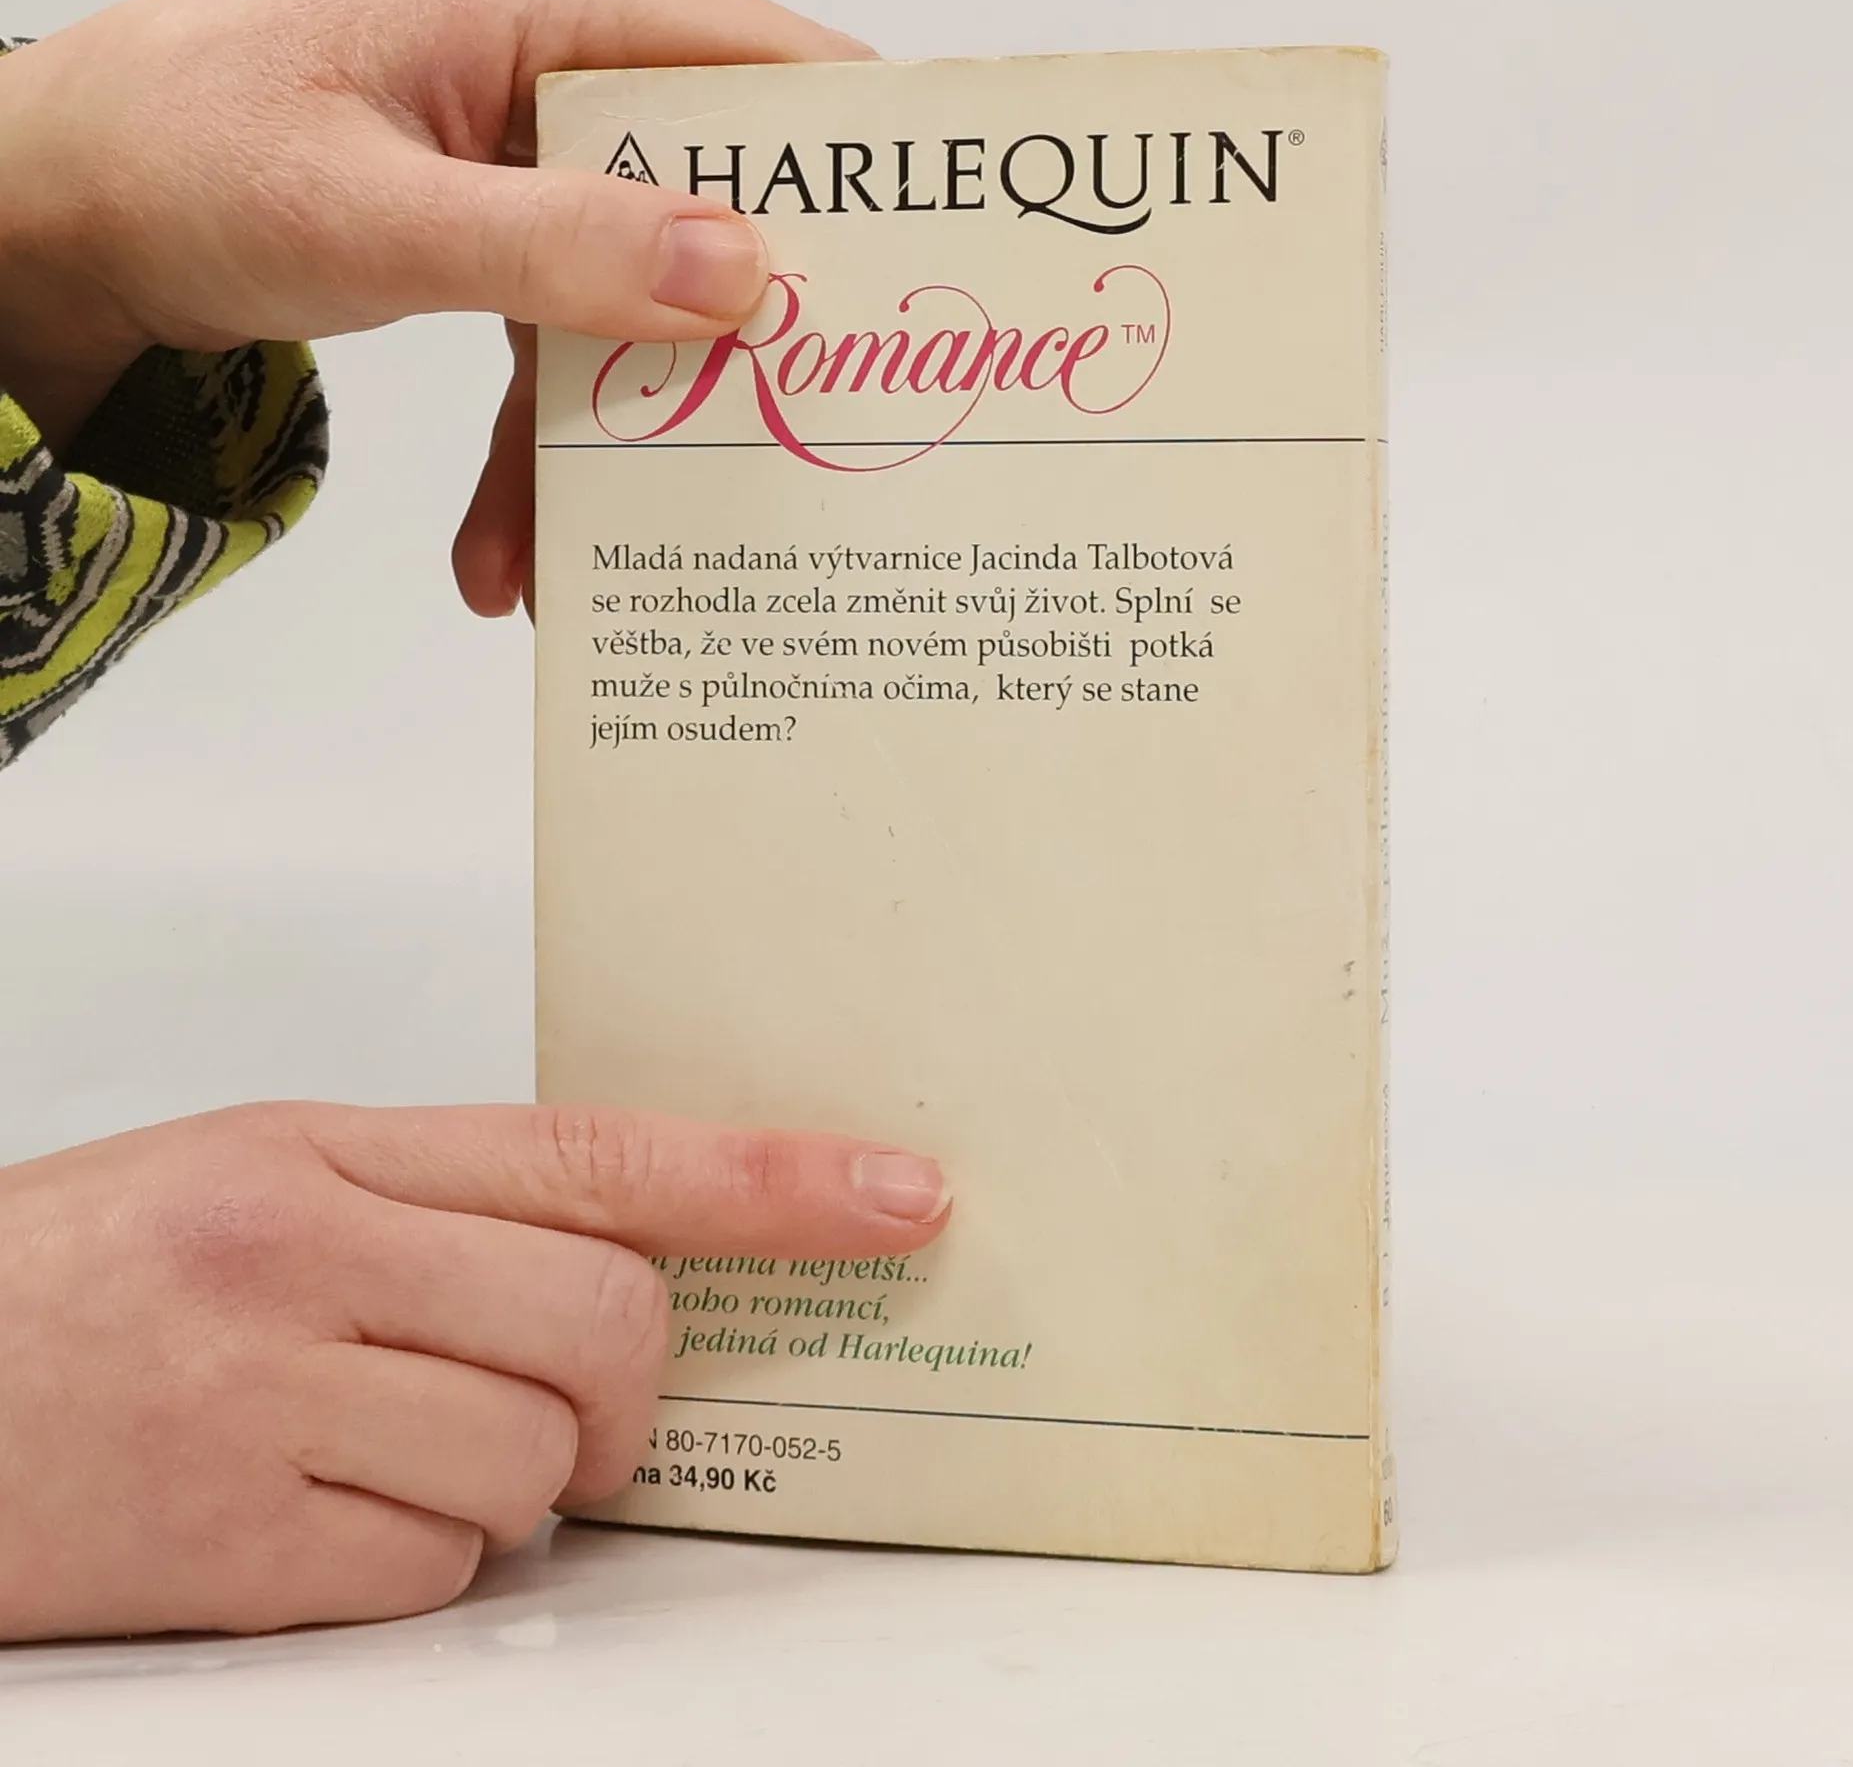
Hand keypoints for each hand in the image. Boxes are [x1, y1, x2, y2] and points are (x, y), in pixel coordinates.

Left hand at [0, 0, 867, 614]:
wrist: (74, 194)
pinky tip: (504, 545)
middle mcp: (588, 61)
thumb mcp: (372, 212)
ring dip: (621, 441)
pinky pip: (577, 341)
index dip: (868, 197)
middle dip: (746, 359)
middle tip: (787, 473)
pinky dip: (544, 445)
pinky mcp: (524, 224)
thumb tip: (738, 272)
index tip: (913, 326)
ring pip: (655, 306)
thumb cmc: (188, 153)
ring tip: (563, 562)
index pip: (788, 82)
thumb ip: (554, 246)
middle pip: (739, 213)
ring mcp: (557, 150)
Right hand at [0, 1101, 946, 1639]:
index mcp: (326, 1150)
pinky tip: (331, 1511)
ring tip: (397, 1440)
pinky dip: (426, 1559)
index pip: (605, 1153)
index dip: (776, 1178)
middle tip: (577, 1392)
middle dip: (629, 1381)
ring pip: (536, 1463)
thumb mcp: (262, 1171)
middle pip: (610, 1321)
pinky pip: (438, 1573)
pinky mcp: (229, 1554)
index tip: (898, 1193)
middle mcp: (303, 1260)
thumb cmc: (83, 1273)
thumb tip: (635, 1266)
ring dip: (517, 1479)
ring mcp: (264, 1410)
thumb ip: (451, 1204)